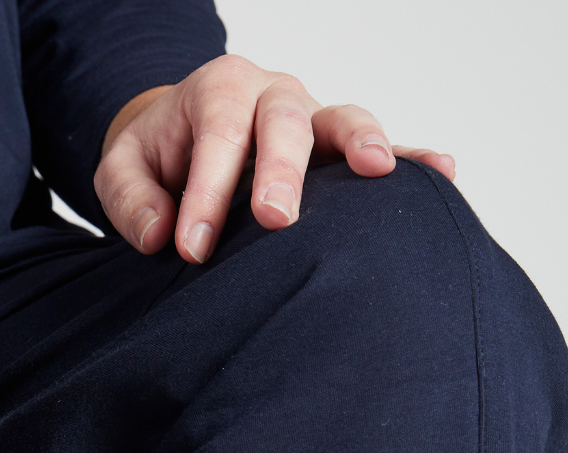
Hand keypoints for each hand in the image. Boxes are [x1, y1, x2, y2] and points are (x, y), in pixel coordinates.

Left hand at [94, 55, 454, 263]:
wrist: (187, 134)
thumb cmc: (160, 156)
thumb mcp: (122, 169)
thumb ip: (130, 198)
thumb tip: (159, 235)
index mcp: (219, 89)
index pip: (218, 137)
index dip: (207, 193)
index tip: (192, 248)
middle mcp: (273, 94)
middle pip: (284, 123)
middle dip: (282, 170)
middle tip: (275, 219)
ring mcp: (313, 117)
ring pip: (341, 121)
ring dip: (361, 145)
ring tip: (378, 171)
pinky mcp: (338, 148)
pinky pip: (382, 147)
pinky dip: (413, 157)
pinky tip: (445, 171)